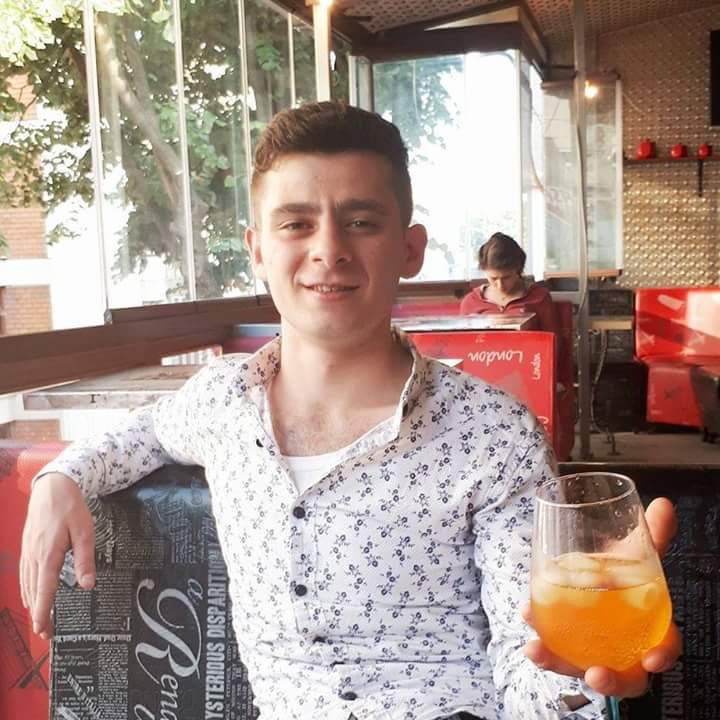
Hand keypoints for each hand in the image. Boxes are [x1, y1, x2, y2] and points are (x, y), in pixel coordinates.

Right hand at [20, 472, 95, 638]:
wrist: (53, 486)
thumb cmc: (71, 508)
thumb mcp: (84, 532)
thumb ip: (85, 560)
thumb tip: (88, 586)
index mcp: (48, 555)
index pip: (44, 591)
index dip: (42, 612)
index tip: (42, 630)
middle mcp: (34, 557)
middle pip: (33, 592)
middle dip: (38, 613)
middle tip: (45, 633)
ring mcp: (28, 552)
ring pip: (27, 584)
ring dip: (32, 603)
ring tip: (39, 619)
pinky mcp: (28, 547)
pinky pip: (25, 574)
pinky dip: (27, 588)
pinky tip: (31, 594)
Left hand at [523, 497, 681, 696]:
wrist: (599, 577)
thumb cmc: (623, 571)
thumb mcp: (636, 552)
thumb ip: (652, 533)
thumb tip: (663, 503)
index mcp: (650, 627)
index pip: (664, 649)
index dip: (662, 657)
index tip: (651, 660)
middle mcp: (625, 648)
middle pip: (625, 677)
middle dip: (611, 681)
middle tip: (595, 674)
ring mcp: (595, 652)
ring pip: (580, 669)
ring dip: (558, 663)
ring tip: (537, 652)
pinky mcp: (569, 648)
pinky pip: (555, 651)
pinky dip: (540, 641)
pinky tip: (527, 619)